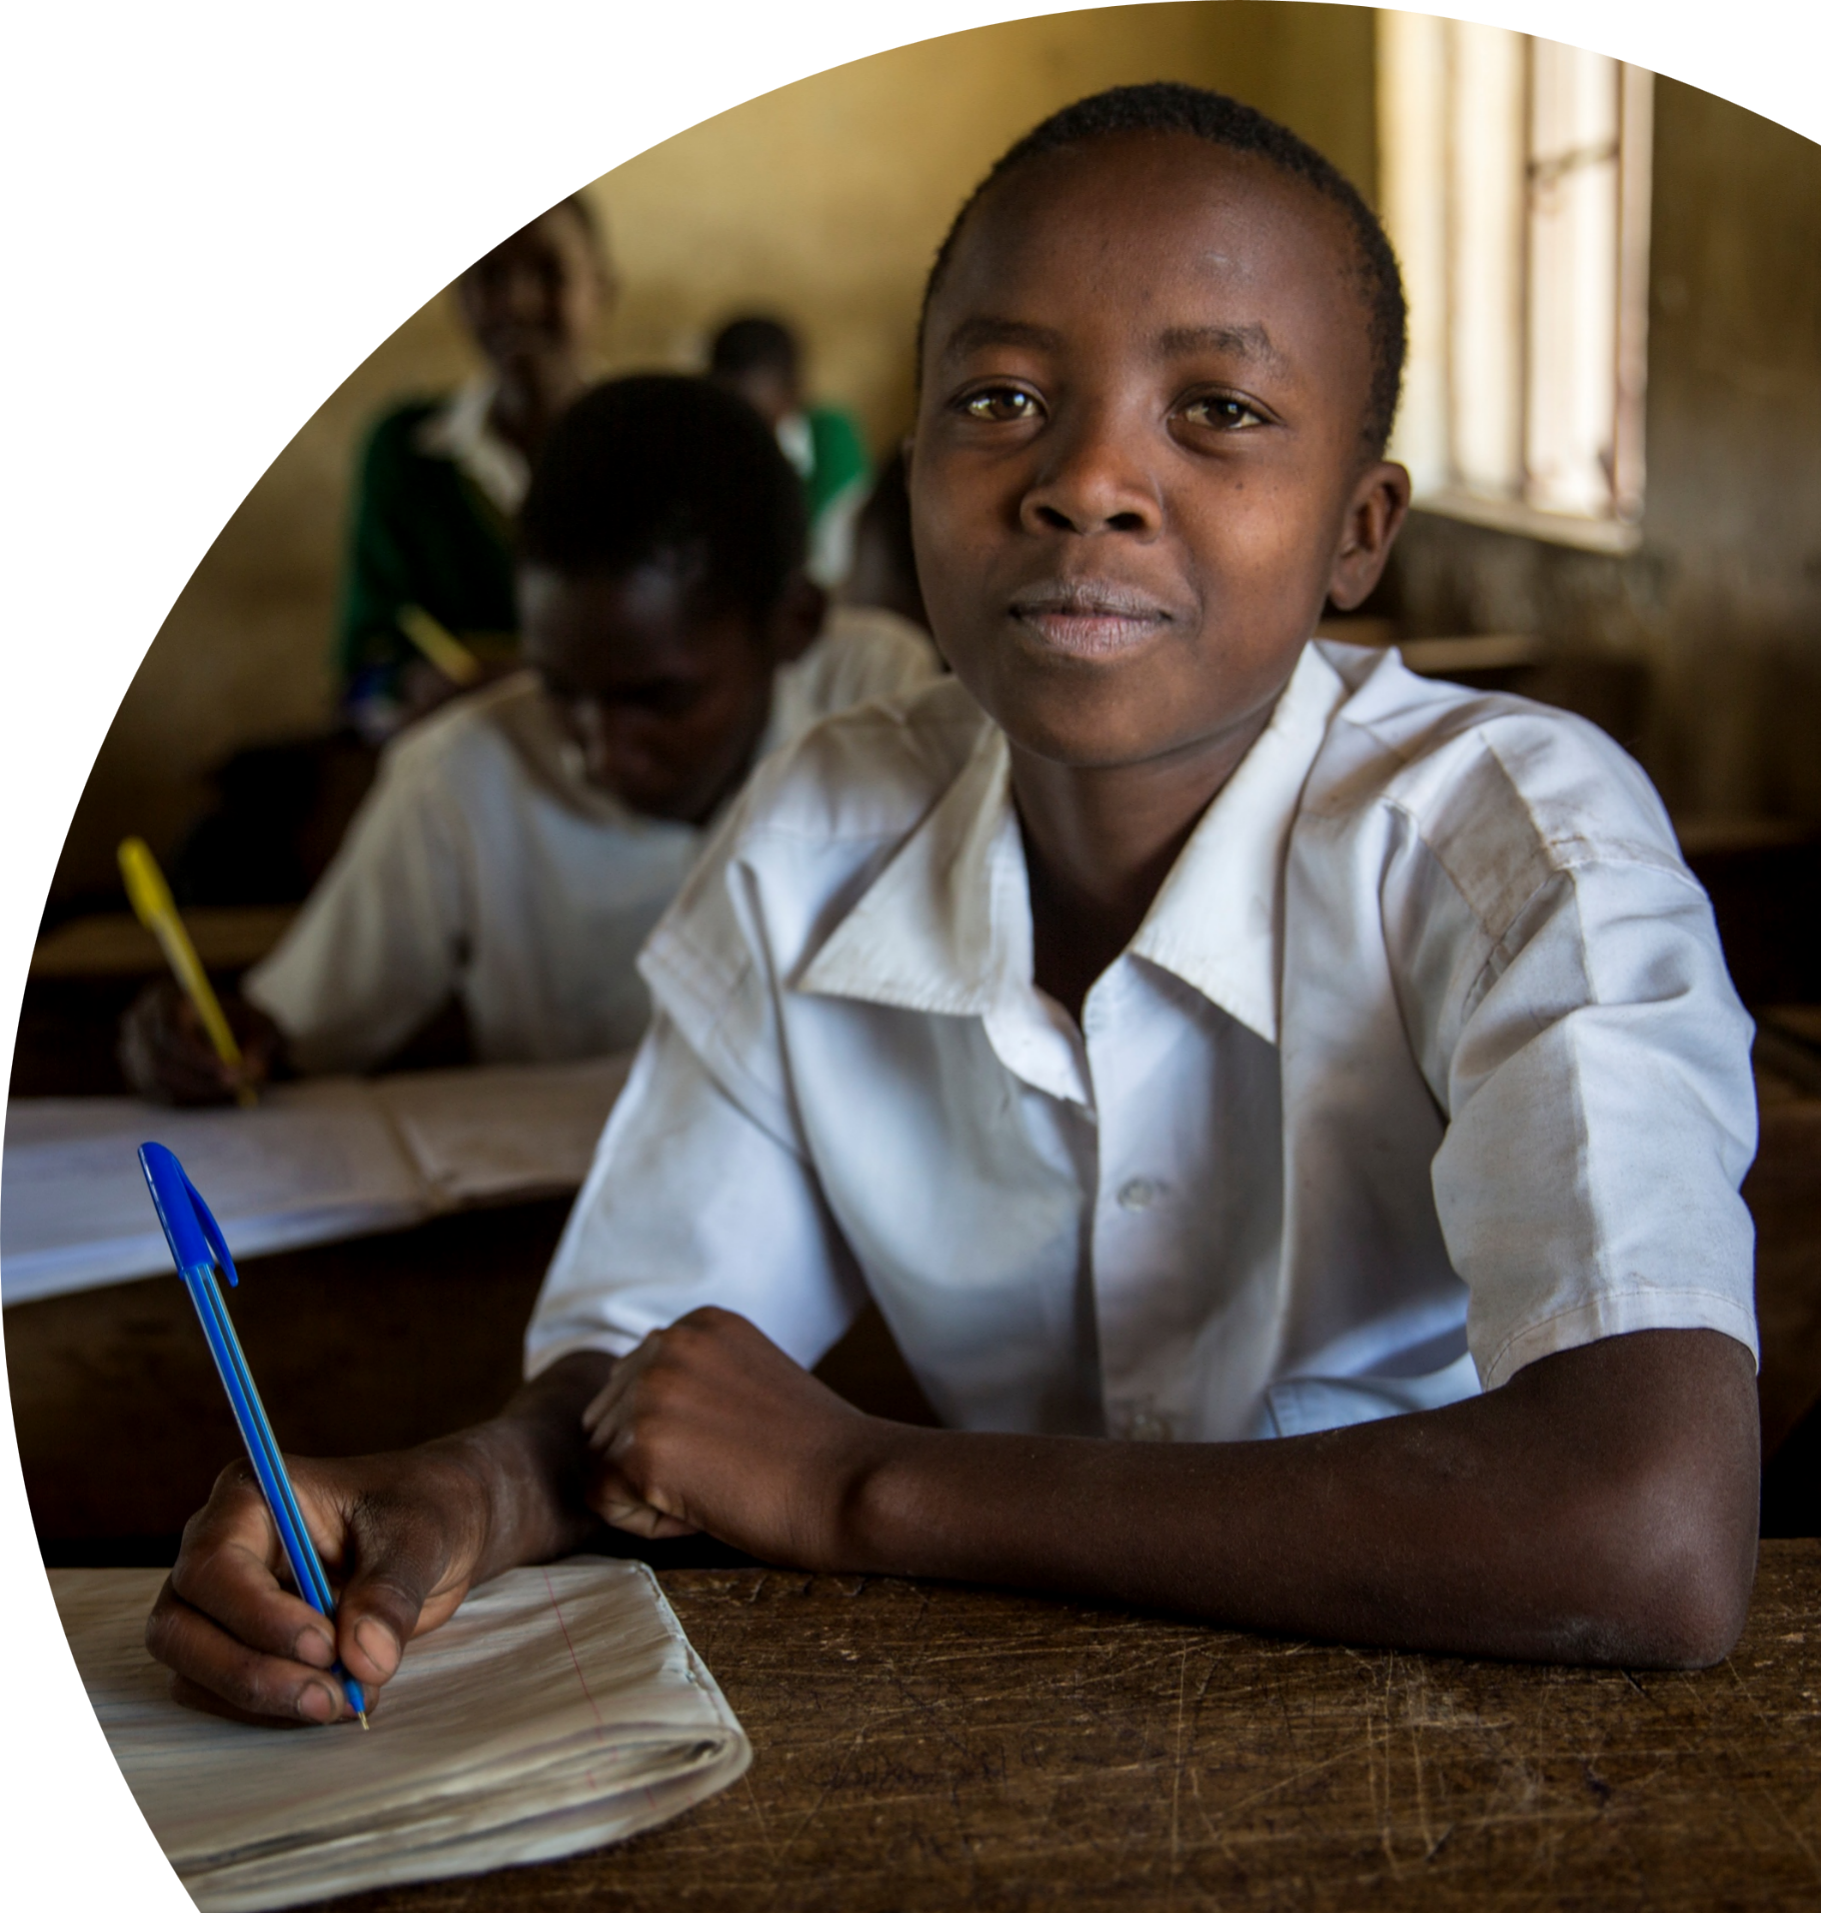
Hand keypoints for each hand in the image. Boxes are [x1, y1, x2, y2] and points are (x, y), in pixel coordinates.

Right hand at [118, 979, 283, 1105]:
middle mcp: (138, 1022)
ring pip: (159, 1081)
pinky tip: (216, 1092)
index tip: (230, 1070)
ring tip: (233, 1088)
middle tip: (235, 1087)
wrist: (229, 1036)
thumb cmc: (246, 1026)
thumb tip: (249, 1072)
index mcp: (163, 997)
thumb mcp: (263, 1028)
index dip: (197, 1054)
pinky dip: (190, 1099)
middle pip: (158, 1059)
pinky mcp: (136, 1076)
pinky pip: (158, 1095)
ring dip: (199, 1090)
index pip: (168, 1028)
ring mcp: (131, 1051)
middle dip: (200, 1078)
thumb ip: (259, 1046)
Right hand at [145, 1443, 491, 1725]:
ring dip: (265, 1699)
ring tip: (347, 1698)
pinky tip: (340, 1698)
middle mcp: (220, 1547)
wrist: (438, 1534)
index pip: (214, 1565)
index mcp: (251, 1496)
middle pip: (182, 1627)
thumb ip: (392, 1592)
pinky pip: (224, 1695)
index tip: (323, 1645)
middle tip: (329, 1694)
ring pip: (194, 1671)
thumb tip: (365, 1658)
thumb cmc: (423, 1510)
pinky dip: (275, 1711)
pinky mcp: (237, 1645)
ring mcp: (220, 1602)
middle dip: (250, 1673)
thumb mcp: (421, 1536)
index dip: (258, 1615)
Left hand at [581, 1308, 884, 1568]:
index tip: (738, 1444)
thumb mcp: (749, 1382)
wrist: (856, 1486)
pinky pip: (604, 1502)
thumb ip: (695, 1380)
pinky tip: (706, 1509)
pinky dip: (647, 1523)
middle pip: (607, 1423)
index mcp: (697, 1323)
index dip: (678, 1436)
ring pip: (603, 1462)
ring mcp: (650, 1393)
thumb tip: (630, 1416)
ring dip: (648, 1492)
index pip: (634, 1389)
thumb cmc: (816, 1454)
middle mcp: (667, 1343)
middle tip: (728, 1472)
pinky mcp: (640, 1449)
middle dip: (651, 1462)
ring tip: (720, 1487)